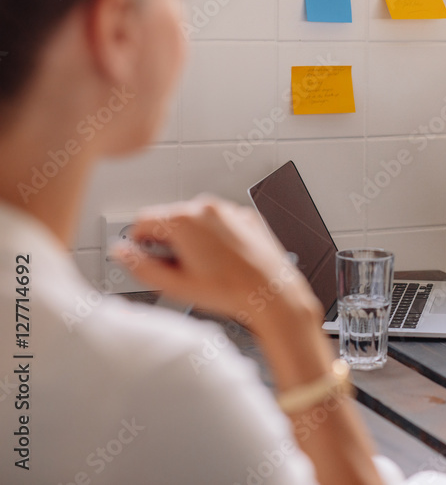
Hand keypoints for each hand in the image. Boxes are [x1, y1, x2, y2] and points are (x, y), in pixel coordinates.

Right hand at [114, 196, 319, 325]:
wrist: (270, 292)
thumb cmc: (229, 290)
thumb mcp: (174, 285)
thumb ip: (140, 267)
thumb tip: (121, 253)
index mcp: (183, 219)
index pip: (142, 220)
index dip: (138, 241)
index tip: (143, 255)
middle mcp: (206, 208)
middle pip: (169, 217)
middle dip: (166, 240)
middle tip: (177, 267)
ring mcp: (229, 210)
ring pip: (195, 218)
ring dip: (191, 237)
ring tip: (203, 265)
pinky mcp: (245, 216)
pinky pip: (220, 221)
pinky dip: (215, 235)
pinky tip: (223, 258)